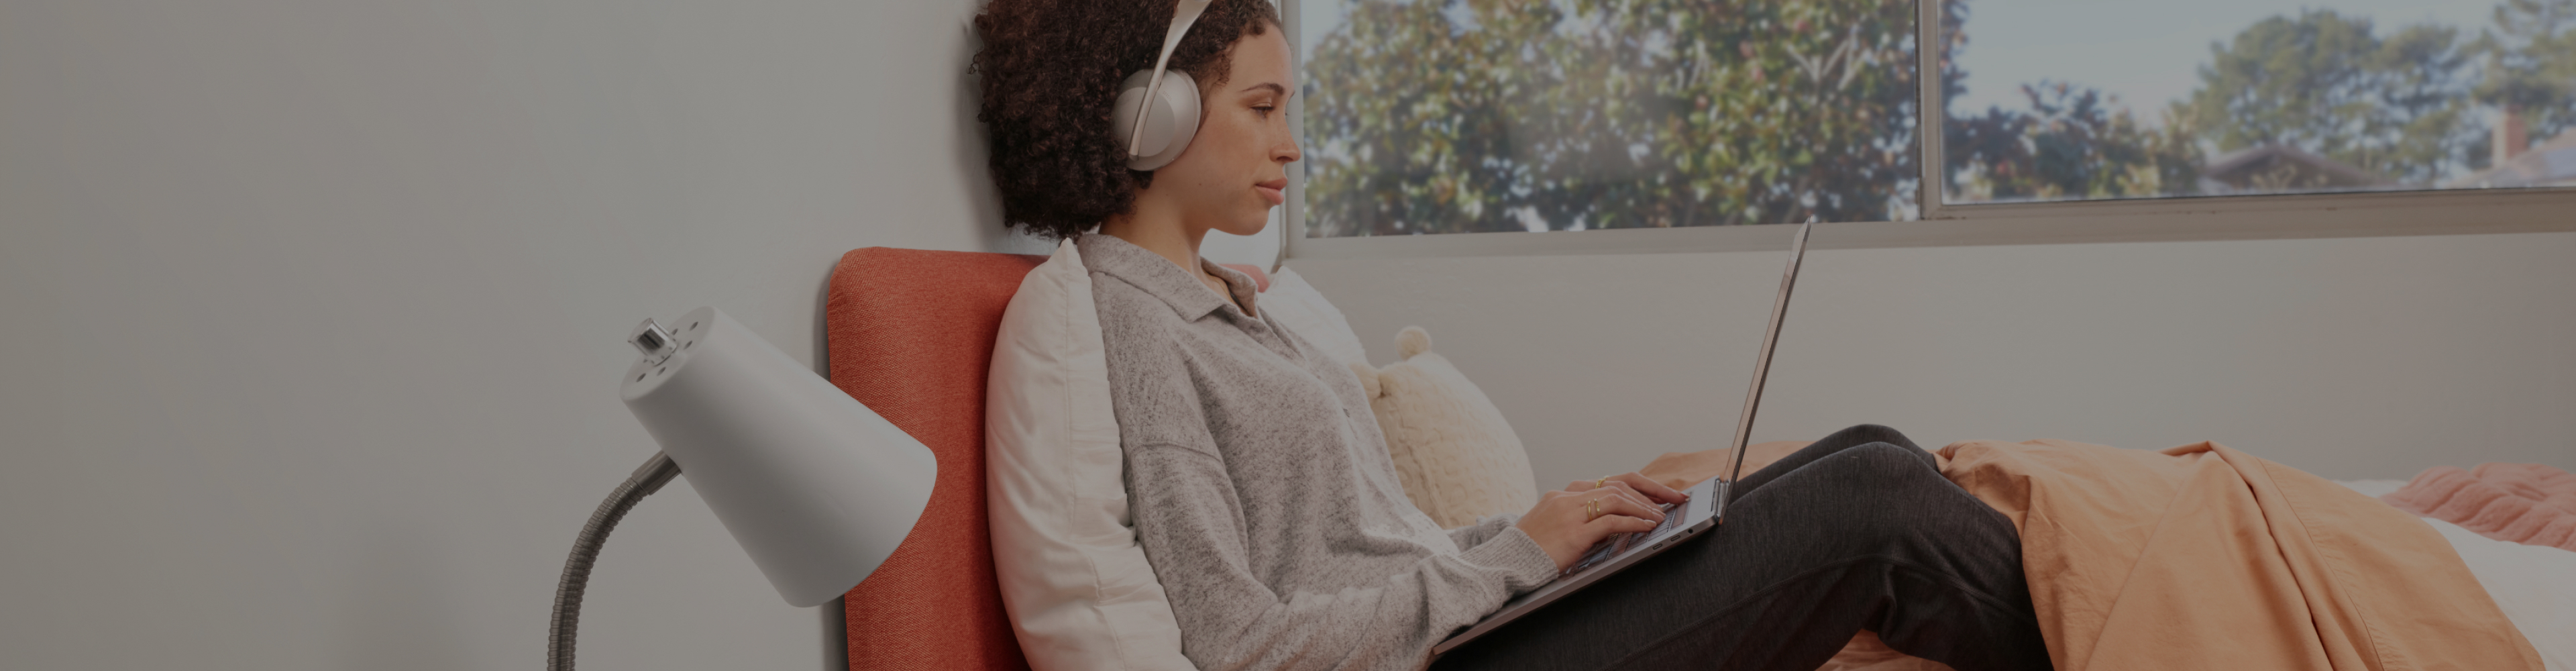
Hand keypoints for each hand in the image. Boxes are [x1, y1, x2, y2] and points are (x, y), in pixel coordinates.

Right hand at [1513, 473, 1691, 569]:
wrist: (1505, 562)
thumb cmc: (1531, 551)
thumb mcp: (1556, 530)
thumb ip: (1582, 522)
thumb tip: (1616, 526)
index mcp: (1564, 495)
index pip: (1609, 482)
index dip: (1638, 486)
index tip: (1660, 493)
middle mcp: (1567, 497)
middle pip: (1618, 484)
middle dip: (1651, 490)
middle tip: (1674, 498)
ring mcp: (1570, 513)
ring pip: (1617, 498)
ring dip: (1645, 506)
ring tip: (1663, 515)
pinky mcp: (1573, 532)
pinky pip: (1611, 521)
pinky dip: (1634, 522)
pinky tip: (1648, 526)